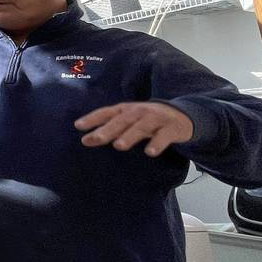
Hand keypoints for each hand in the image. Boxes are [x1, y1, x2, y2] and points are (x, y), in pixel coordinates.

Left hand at [75, 102, 192, 156]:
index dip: (93, 118)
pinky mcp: (172, 128)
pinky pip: (164, 136)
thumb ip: (109, 128)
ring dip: (130, 136)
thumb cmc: (147, 119)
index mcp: (126, 109)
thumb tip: (85, 139)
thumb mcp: (128, 120)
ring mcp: (156, 119)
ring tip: (118, 146)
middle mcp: (139, 112)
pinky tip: (150, 152)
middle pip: (122, 120)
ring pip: (141, 127)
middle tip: (95, 139)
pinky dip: (157, 143)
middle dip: (108, 129)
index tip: (78, 126)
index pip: (107, 112)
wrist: (183, 115)